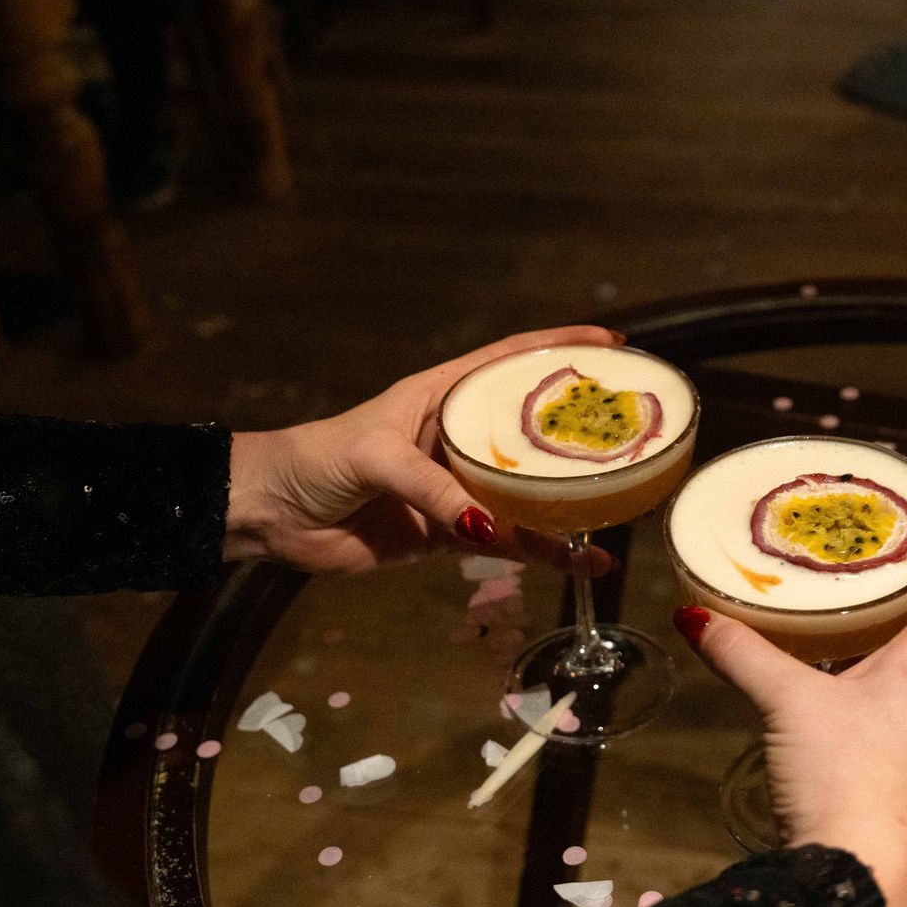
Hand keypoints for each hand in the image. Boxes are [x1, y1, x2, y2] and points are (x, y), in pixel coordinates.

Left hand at [225, 325, 623, 574]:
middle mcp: (459, 436)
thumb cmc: (318, 460)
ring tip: (621, 511)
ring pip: (527, 492)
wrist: (271, 516)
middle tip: (635, 434)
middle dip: (581, 432)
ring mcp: (457, 486)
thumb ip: (430, 488)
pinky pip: (506, 541)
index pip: (512, 359)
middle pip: (532, 430)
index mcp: (443, 394)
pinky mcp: (449, 533)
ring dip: (571, 503)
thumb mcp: (374, 457)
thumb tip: (487, 529)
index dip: (562, 347)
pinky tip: (580, 561)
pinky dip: (542, 553)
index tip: (615, 344)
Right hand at [674, 509, 906, 906]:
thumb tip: (693, 613)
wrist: (858, 879)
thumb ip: (743, 653)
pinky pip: (886, 687)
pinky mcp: (888, 759)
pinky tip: (824, 657)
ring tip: (848, 581)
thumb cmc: (844, 777)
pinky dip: (865, 657)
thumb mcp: (787, 704)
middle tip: (878, 533)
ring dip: (892, 616)